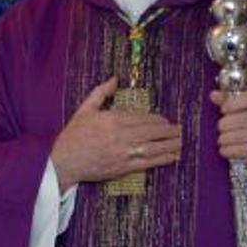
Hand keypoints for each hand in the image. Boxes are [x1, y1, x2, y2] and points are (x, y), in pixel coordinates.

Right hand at [50, 77, 183, 191]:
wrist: (64, 161)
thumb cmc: (73, 135)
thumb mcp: (84, 109)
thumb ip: (101, 92)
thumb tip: (115, 79)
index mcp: (113, 119)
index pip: (143, 117)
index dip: (158, 119)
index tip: (165, 120)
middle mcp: (121, 135)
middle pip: (152, 131)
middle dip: (169, 130)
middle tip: (180, 129)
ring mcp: (123, 152)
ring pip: (154, 146)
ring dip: (170, 144)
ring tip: (182, 141)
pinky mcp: (123, 168)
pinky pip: (148, 163)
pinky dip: (162, 159)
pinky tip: (173, 156)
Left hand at [210, 89, 246, 183]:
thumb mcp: (246, 111)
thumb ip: (229, 101)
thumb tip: (213, 95)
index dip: (233, 103)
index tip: (223, 110)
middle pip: (245, 118)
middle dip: (226, 124)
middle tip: (220, 128)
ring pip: (243, 135)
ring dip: (226, 138)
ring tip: (221, 140)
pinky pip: (244, 150)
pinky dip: (230, 150)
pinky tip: (224, 150)